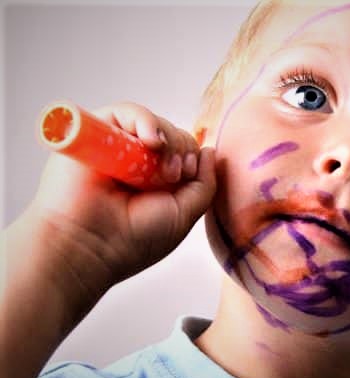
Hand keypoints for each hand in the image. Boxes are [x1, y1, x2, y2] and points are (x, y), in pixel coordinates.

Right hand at [28, 101, 215, 302]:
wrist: (90, 244)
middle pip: (174, 135)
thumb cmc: (134, 238)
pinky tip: (150, 141)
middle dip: (181, 150)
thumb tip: (209, 151)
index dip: (192, 157)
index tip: (185, 176)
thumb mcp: (184, 213)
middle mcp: (137, 161)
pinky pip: (128, 111)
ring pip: (155, 123)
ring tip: (158, 169)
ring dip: (167, 141)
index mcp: (157, 179)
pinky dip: (145, 121)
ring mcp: (116, 145)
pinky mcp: (97, 132)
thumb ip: (205, 184)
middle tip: (171, 176)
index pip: (186, 151)